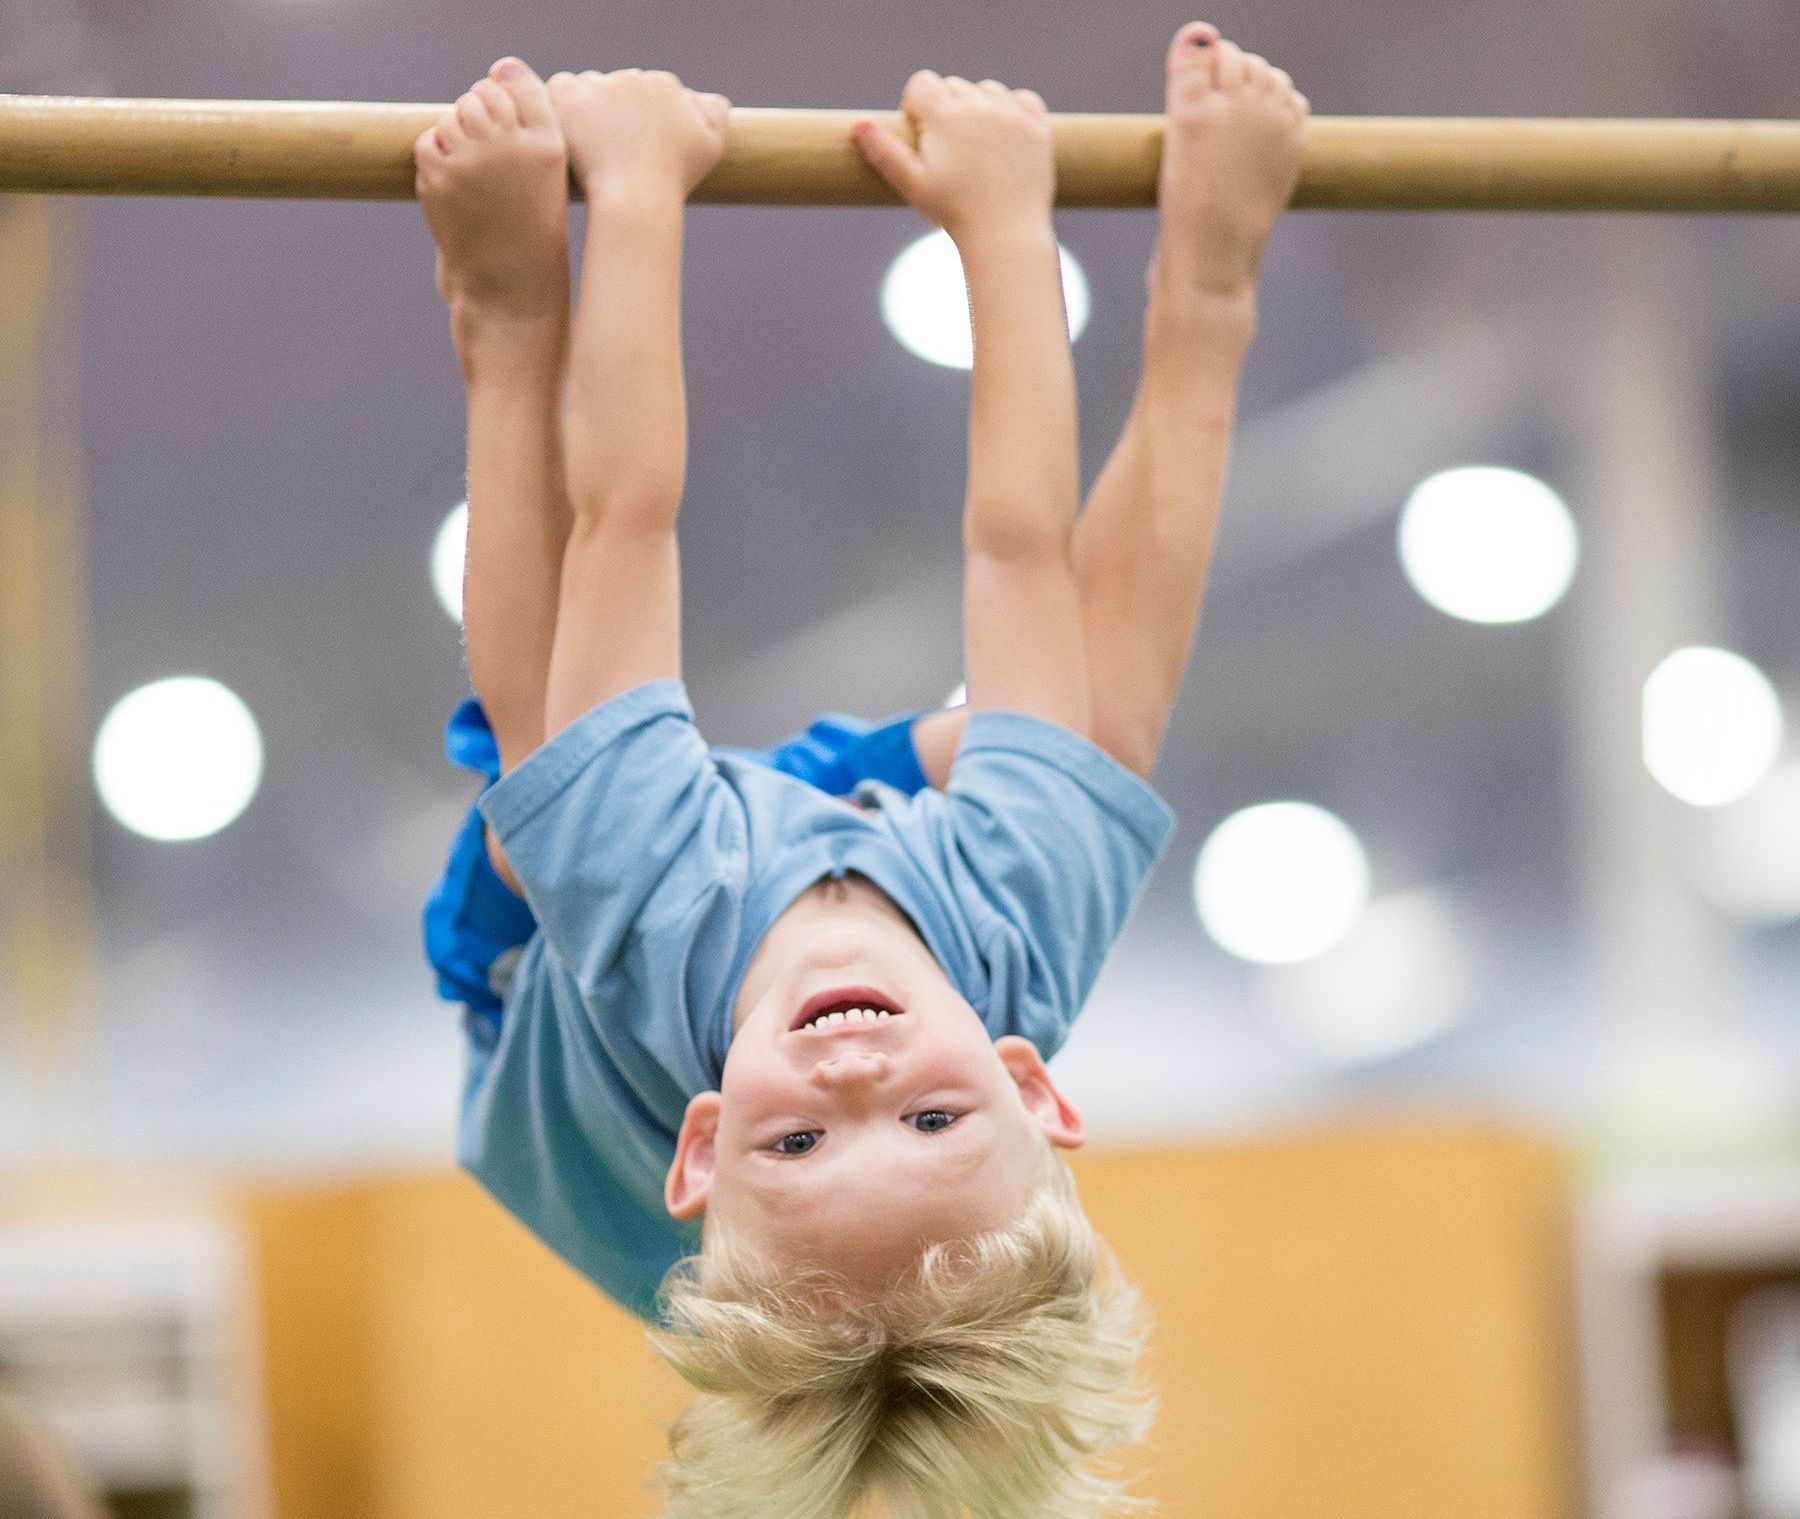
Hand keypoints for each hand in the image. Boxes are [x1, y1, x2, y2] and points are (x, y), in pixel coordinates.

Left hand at [546, 68, 729, 198]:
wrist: (636, 198)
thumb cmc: (674, 180)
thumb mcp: (711, 147)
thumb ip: (715, 113)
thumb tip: (707, 98)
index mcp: (665, 85)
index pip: (651, 90)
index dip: (645, 117)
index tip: (639, 142)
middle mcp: (632, 77)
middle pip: (619, 87)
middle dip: (617, 112)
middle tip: (615, 148)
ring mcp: (598, 86)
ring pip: (589, 86)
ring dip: (589, 108)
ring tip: (591, 145)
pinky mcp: (568, 97)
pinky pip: (559, 87)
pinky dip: (561, 104)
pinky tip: (569, 130)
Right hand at [851, 71, 1053, 242]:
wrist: (1006, 235)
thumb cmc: (953, 213)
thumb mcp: (912, 185)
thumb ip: (884, 152)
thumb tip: (859, 123)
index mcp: (945, 115)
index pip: (922, 83)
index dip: (915, 105)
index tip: (921, 133)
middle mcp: (980, 105)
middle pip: (953, 86)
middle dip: (947, 110)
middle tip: (950, 152)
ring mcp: (1012, 114)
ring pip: (987, 90)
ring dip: (979, 108)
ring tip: (977, 147)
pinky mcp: (1038, 127)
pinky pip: (1022, 99)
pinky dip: (1012, 111)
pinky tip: (1004, 137)